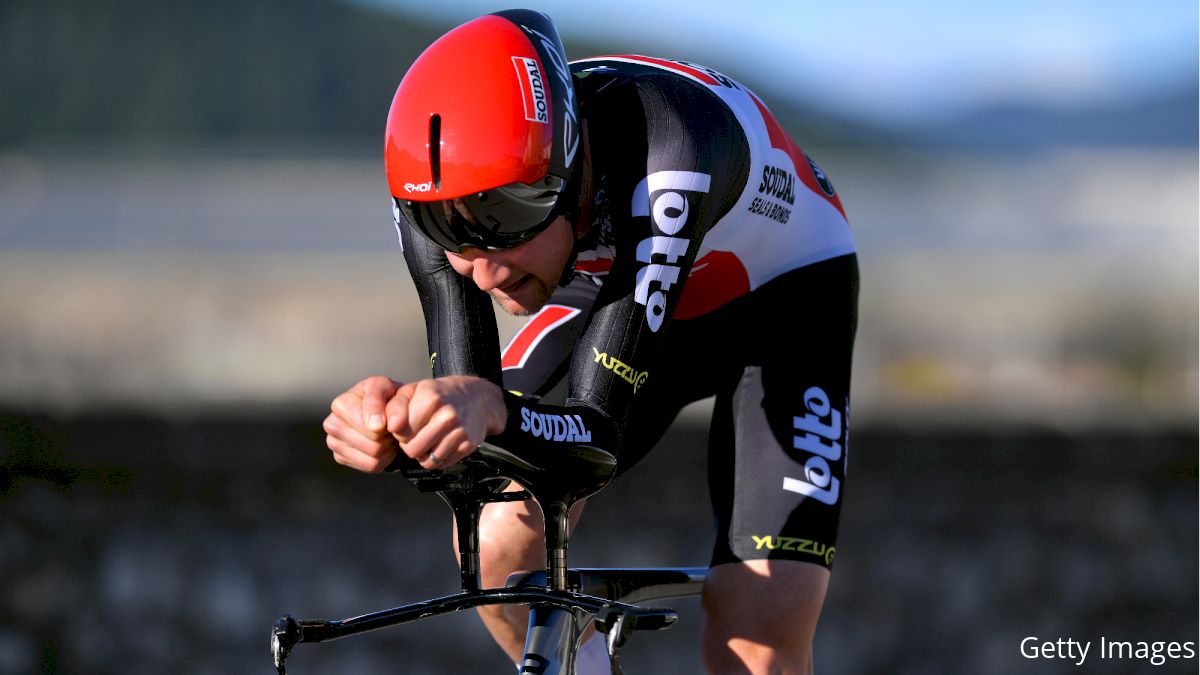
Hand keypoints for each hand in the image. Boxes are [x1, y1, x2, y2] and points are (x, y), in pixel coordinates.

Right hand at [323, 375, 401, 473]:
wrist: (383, 411)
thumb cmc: (385, 397)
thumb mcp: (388, 388)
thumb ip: (382, 402)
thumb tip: (376, 426)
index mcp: (341, 404)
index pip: (371, 426)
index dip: (387, 424)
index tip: (390, 418)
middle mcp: (332, 424)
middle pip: (373, 444)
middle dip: (387, 436)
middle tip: (389, 426)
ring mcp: (334, 443)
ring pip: (373, 457)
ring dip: (387, 448)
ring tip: (385, 434)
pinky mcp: (340, 458)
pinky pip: (370, 466)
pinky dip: (382, 459)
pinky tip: (380, 445)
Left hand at [386, 375, 506, 468]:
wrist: (476, 398)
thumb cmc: (439, 395)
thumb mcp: (413, 390)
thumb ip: (395, 406)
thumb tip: (391, 426)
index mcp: (431, 398)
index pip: (399, 431)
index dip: (399, 430)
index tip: (406, 424)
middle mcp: (447, 415)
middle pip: (412, 449)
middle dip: (410, 444)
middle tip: (418, 433)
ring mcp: (459, 431)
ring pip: (426, 460)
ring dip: (424, 453)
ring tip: (429, 438)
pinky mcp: (468, 445)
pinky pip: (441, 464)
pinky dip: (437, 458)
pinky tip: (440, 443)